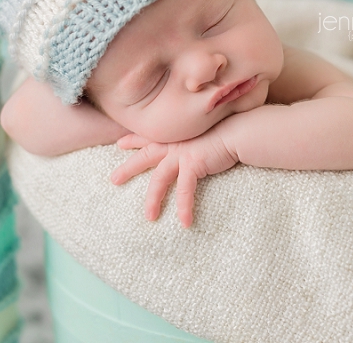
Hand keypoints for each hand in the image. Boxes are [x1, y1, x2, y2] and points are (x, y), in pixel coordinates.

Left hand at [111, 129, 238, 227]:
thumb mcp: (203, 133)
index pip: (149, 138)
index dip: (134, 140)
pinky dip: (185, 207)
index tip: (120, 143)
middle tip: (113, 179)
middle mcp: (174, 144)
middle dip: (128, 168)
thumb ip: (194, 139)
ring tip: (149, 217)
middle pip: (145, 157)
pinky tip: (185, 223)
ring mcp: (182, 154)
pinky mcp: (193, 164)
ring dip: (153, 199)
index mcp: (175, 136)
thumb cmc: (226, 130)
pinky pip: (185, 190)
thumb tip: (195, 145)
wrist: (239, 130)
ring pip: (159, 179)